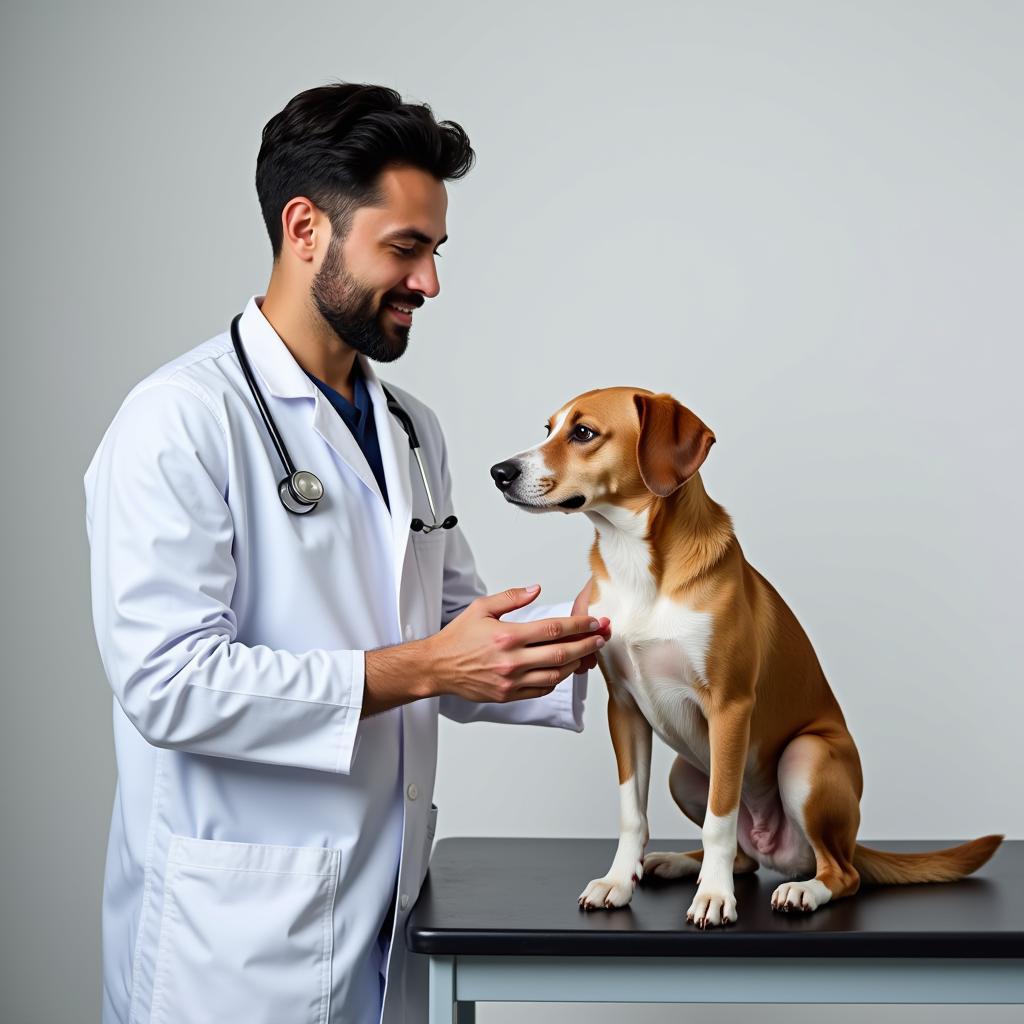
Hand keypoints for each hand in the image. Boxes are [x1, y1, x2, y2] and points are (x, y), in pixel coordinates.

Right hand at [423, 585, 608, 702]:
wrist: (437, 667)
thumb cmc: (458, 637)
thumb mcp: (482, 608)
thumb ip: (511, 597)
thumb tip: (536, 589)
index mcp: (507, 636)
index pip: (553, 629)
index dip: (578, 625)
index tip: (593, 621)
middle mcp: (511, 660)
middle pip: (561, 653)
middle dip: (586, 644)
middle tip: (601, 637)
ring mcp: (511, 681)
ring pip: (555, 675)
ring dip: (575, 663)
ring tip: (586, 653)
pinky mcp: (508, 695)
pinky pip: (541, 690)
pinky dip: (557, 680)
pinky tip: (563, 669)